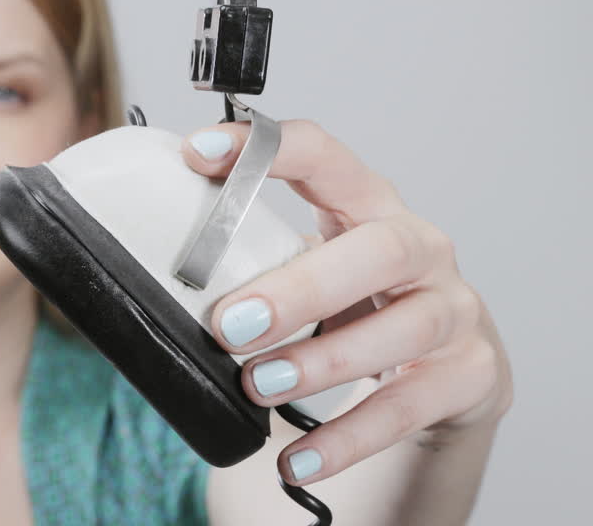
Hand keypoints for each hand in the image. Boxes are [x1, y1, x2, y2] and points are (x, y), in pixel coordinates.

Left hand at [181, 119, 513, 486]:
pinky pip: (407, 408)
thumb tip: (139, 274)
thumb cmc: (352, 304)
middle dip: (299, 288)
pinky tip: (297, 460)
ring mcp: (454, 310)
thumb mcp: (308, 266)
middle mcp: (421, 247)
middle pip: (377, 250)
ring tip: (256, 386)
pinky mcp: (468, 375)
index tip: (196, 154)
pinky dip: (348, 438)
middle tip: (229, 325)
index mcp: (368, 203)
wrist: (443, 370)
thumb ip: (251, 258)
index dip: (263, 148)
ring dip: (321, 362)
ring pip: (401, 330)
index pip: (322, 154)